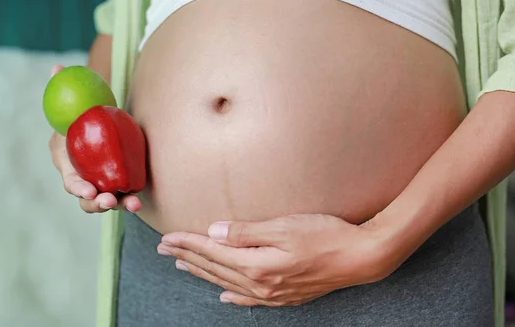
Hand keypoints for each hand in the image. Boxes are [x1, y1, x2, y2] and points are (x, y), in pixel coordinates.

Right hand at [48, 65, 141, 212]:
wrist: (98, 122)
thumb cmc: (81, 112)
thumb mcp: (72, 100)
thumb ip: (63, 87)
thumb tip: (57, 67)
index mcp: (67, 163)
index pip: (70, 181)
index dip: (77, 187)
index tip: (88, 191)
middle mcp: (82, 178)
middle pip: (86, 199)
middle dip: (97, 204)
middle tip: (110, 200)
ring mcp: (100, 184)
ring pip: (105, 202)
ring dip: (118, 206)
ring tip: (132, 205)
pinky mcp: (116, 184)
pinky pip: (121, 196)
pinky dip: (129, 200)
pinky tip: (139, 202)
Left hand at [157, 214, 393, 305]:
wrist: (361, 258)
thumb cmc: (325, 235)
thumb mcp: (283, 226)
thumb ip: (245, 232)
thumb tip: (213, 232)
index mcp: (256, 265)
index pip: (212, 252)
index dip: (187, 243)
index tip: (167, 237)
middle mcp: (260, 284)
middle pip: (214, 268)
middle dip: (187, 257)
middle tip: (165, 249)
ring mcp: (273, 293)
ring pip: (227, 282)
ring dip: (203, 273)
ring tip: (183, 266)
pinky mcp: (285, 295)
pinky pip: (249, 299)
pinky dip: (232, 295)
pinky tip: (224, 295)